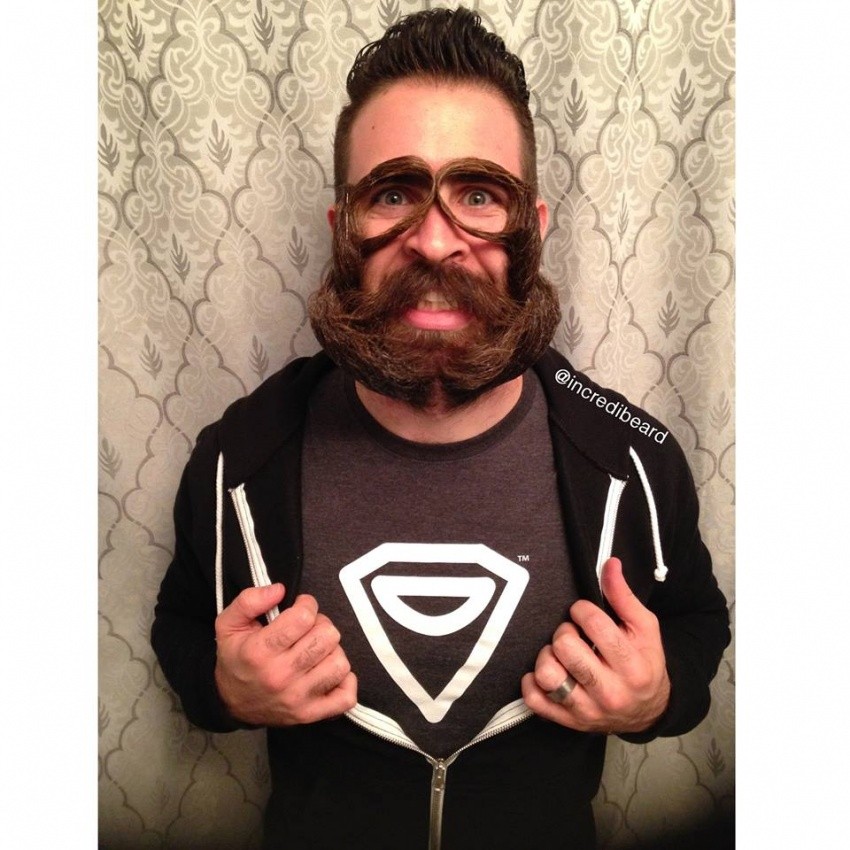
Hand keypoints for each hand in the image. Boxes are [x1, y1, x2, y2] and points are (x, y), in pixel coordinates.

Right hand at [214, 583, 357, 725]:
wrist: (230, 703)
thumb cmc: (236, 658)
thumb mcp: (228, 624)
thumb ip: (249, 600)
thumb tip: (280, 589)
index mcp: (259, 651)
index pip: (303, 618)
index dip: (307, 605)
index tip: (301, 607)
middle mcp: (280, 676)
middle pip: (327, 637)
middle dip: (321, 625)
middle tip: (309, 629)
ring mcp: (298, 699)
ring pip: (339, 663)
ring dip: (332, 651)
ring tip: (317, 650)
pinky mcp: (311, 715)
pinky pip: (346, 697)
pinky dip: (345, 682)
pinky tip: (328, 671)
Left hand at [521, 558, 669, 733]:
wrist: (649, 710)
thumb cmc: (644, 662)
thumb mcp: (644, 628)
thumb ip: (623, 595)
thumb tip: (610, 564)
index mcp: (632, 665)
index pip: (592, 623)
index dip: (581, 610)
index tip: (584, 615)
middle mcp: (610, 692)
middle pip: (565, 647)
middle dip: (565, 632)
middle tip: (573, 635)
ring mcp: (587, 710)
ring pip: (547, 674)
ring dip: (547, 657)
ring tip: (559, 654)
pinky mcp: (569, 722)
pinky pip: (535, 700)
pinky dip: (533, 683)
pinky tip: (547, 673)